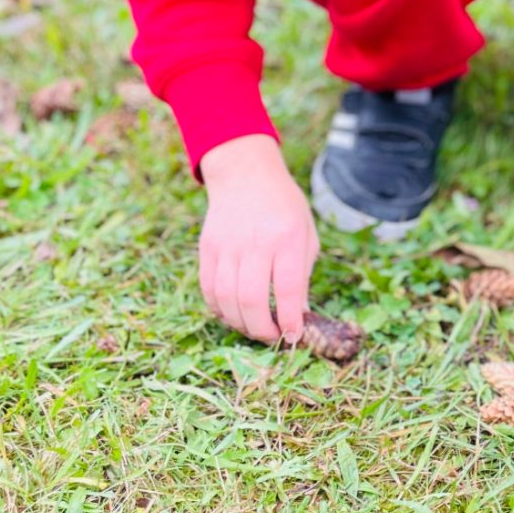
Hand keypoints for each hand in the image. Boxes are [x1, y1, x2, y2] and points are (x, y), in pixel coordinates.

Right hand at [198, 134, 319, 342]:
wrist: (246, 174)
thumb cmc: (284, 207)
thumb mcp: (306, 233)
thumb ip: (303, 274)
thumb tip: (299, 314)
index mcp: (287, 238)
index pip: (288, 289)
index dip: (290, 320)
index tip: (293, 336)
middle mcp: (255, 242)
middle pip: (251, 299)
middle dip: (261, 329)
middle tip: (272, 338)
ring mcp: (227, 245)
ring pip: (226, 298)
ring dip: (240, 323)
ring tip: (253, 328)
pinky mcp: (207, 248)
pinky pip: (208, 289)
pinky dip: (219, 309)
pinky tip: (233, 314)